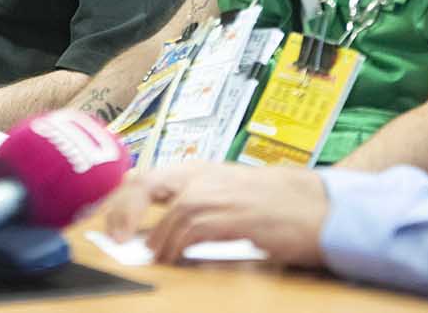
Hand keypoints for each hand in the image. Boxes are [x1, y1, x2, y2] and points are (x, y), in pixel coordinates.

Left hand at [103, 161, 329, 266]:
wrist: (315, 206)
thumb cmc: (273, 203)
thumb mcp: (226, 192)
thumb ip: (194, 201)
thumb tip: (155, 230)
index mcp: (199, 169)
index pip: (145, 175)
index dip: (122, 200)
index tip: (111, 223)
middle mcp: (204, 176)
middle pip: (147, 185)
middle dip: (124, 212)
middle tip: (118, 239)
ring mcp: (219, 193)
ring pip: (170, 215)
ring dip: (157, 240)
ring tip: (154, 256)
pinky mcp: (233, 215)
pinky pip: (193, 230)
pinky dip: (178, 246)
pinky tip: (176, 257)